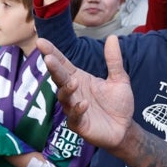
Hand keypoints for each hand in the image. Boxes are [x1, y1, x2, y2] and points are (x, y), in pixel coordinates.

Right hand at [39, 36, 135, 151]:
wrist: (125, 128)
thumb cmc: (118, 104)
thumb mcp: (119, 79)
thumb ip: (114, 60)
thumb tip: (113, 37)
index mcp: (80, 79)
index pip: (63, 64)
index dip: (52, 52)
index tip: (41, 41)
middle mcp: (74, 92)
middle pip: (60, 78)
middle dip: (54, 68)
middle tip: (48, 58)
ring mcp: (74, 108)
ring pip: (64, 97)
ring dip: (67, 89)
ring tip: (73, 82)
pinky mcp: (79, 124)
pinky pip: (74, 117)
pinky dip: (78, 110)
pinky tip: (84, 104)